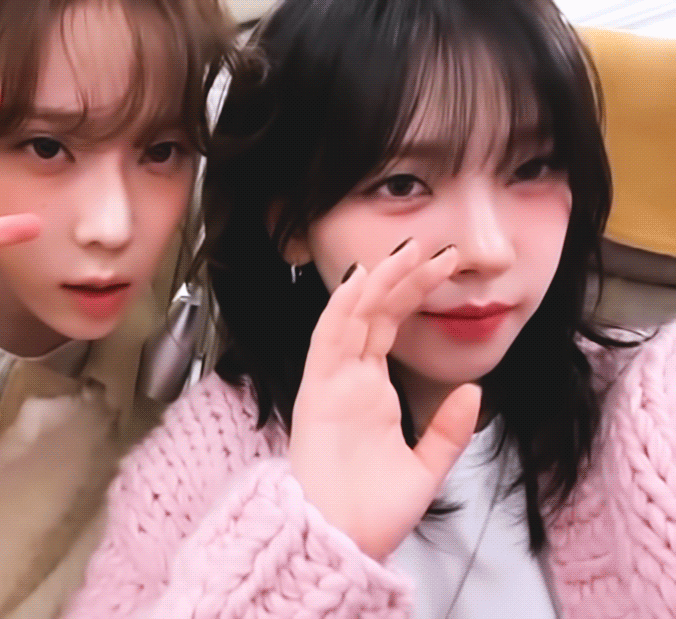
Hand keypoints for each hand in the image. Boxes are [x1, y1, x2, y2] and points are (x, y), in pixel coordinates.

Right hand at [288, 240, 480, 559]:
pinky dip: (342, 308)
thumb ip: (449, 430)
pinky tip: (362, 280)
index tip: (444, 267)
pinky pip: (328, 339)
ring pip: (352, 317)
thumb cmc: (370, 513)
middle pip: (374, 313)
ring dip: (378, 282)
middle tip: (437, 249)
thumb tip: (473, 390)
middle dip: (404, 278)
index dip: (414, 293)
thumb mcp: (426, 468)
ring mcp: (331, 382)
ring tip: (408, 252)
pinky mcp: (316, 391)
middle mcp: (349, 379)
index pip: (390, 326)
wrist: (338, 542)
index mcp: (371, 391)